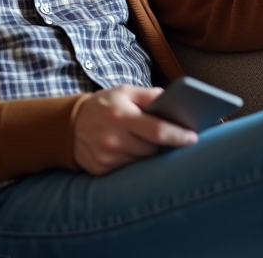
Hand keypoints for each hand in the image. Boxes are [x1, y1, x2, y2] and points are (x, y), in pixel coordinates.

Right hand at [73, 85, 198, 175]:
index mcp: (121, 116)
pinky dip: (134, 161)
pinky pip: (129, 170)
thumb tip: (175, 102)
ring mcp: (107, 157)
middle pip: (152, 149)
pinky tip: (129, 151)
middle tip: (165, 136)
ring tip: (143, 142)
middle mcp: (113, 139)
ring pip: (142, 161)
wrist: (69, 125)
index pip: (157, 130)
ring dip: (147, 153)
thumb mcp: (124, 92)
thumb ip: (150, 95)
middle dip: (162, 144)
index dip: (178, 136)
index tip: (193, 137)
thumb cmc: (104, 105)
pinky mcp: (102, 171)